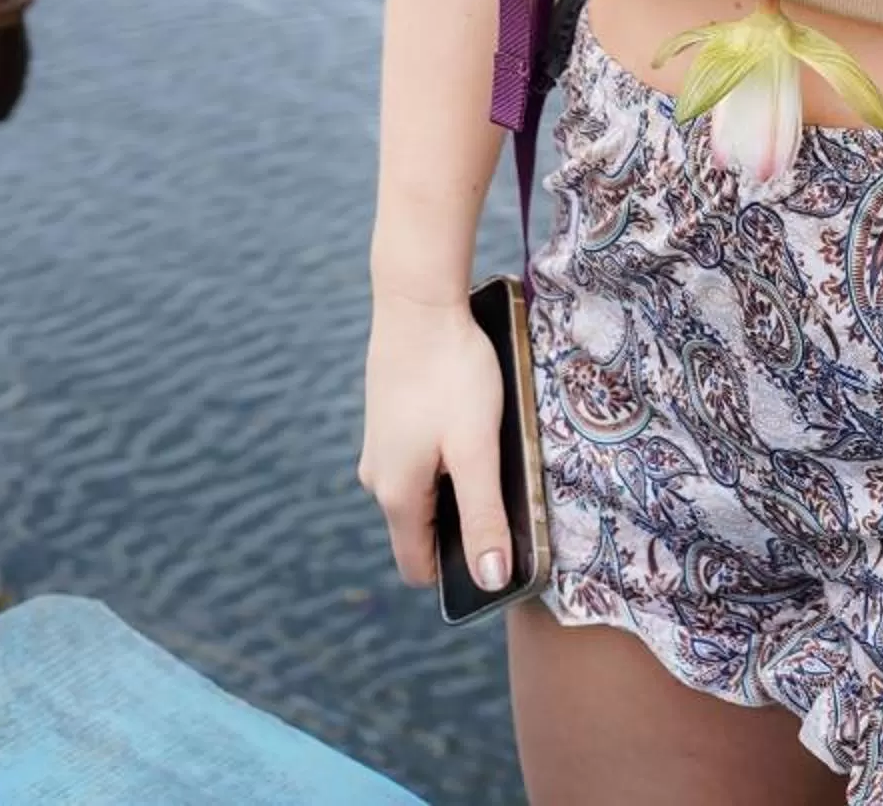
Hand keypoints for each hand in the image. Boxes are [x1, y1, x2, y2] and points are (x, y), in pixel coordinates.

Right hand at [358, 294, 513, 595]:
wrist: (417, 303)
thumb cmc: (452, 375)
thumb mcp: (478, 449)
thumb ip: (484, 516)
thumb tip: (490, 580)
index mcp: (397, 497)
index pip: (418, 568)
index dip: (458, 570)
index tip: (497, 546)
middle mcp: (378, 479)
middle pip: (424, 528)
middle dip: (464, 519)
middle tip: (504, 482)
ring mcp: (379, 447)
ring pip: (423, 488)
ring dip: (457, 479)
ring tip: (489, 441)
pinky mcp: (387, 419)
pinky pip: (419, 455)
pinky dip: (445, 450)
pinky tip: (469, 416)